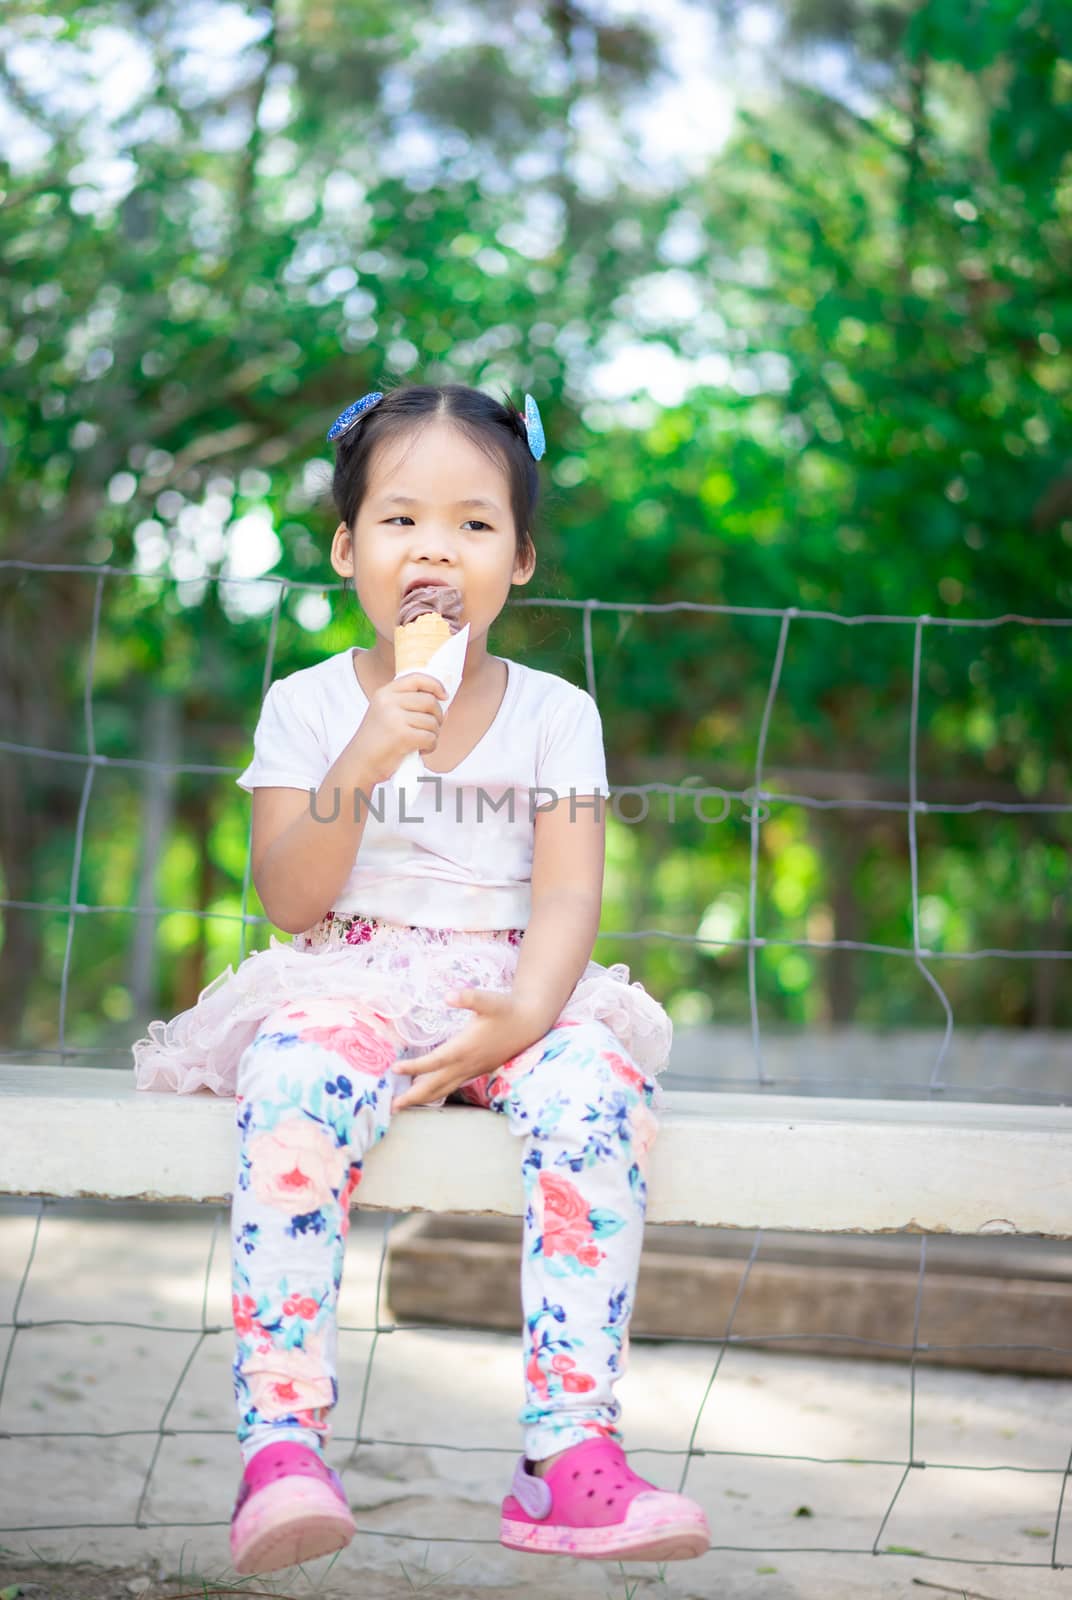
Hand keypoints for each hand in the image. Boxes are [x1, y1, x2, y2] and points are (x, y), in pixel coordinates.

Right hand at [349, 672, 447, 785]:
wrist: (360, 763)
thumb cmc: (377, 740)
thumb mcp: (386, 713)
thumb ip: (409, 704)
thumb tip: (444, 704)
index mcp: (385, 693)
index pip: (417, 678)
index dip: (435, 685)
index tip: (444, 695)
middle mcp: (388, 702)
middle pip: (430, 701)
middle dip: (438, 717)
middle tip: (432, 729)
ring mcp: (395, 718)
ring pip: (432, 722)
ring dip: (433, 735)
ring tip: (421, 742)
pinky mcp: (402, 736)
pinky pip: (430, 737)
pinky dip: (430, 746)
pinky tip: (420, 750)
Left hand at [392, 987, 549, 1109]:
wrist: (529, 1023)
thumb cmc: (507, 1010)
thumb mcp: (489, 999)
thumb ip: (468, 997)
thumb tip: (449, 995)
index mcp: (464, 1048)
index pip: (434, 1062)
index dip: (414, 1066)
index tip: (395, 1069)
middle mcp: (466, 1064)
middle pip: (436, 1085)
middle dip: (414, 1096)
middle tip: (392, 1106)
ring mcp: (472, 1070)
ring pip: (444, 1089)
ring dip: (423, 1098)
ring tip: (404, 1105)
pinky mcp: (476, 1070)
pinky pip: (452, 1086)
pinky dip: (437, 1092)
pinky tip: (427, 1092)